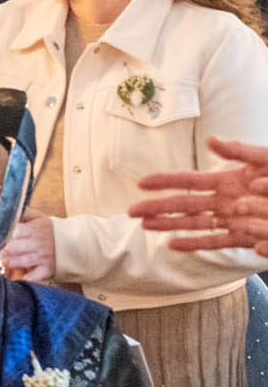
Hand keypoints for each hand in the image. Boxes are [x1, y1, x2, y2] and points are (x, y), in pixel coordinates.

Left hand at [2, 209, 56, 281]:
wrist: (77, 242)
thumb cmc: (52, 230)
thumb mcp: (40, 218)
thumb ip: (24, 213)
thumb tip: (6, 210)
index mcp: (35, 229)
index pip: (15, 231)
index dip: (3, 235)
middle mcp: (38, 243)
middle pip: (17, 247)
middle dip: (4, 250)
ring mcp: (44, 257)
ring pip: (24, 260)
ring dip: (12, 262)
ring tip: (3, 263)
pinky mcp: (49, 269)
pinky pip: (38, 274)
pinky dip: (31, 277)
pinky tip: (23, 278)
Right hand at [130, 136, 267, 255]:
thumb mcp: (266, 159)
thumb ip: (241, 151)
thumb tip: (211, 141)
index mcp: (228, 180)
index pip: (189, 181)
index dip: (165, 182)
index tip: (141, 183)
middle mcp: (226, 200)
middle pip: (185, 205)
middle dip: (157, 208)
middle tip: (131, 212)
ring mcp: (234, 218)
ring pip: (195, 224)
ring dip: (169, 226)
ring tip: (146, 228)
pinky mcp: (246, 235)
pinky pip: (217, 242)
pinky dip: (195, 244)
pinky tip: (174, 245)